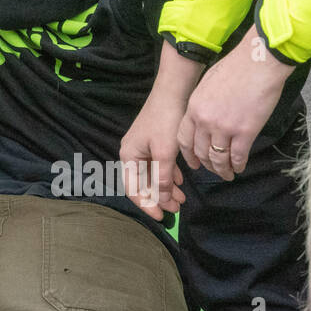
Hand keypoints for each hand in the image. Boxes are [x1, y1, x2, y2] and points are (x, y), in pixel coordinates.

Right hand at [120, 42, 201, 219]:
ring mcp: (143, 147)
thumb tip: (162, 200)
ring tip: (182, 198)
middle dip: (158, 198)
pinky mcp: (154, 142)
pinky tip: (180, 181)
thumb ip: (162, 178)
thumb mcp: (164, 152)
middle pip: (142, 183)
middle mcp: (132, 153)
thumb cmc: (165, 122)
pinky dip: (169, 175)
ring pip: (152, 175)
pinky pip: (159, 164)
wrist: (173, 93)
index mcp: (128, 156)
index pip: (133, 189)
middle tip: (176, 210)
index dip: (146, 205)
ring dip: (165, 188)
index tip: (161, 217)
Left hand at [179, 25, 293, 179]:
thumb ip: (203, 103)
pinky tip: (240, 168)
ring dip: (222, 169)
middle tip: (213, 170)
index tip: (194, 162)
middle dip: (206, 165)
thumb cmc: (235, 68)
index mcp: (194, 108)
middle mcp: (205, 120)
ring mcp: (224, 128)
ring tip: (227, 174)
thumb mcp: (207, 84)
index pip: (184, 138)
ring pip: (218, 158)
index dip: (188, 154)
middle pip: (200, 151)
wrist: (257, 63)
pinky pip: (238, 156)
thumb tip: (205, 115)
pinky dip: (238, 165)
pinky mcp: (245, 132)